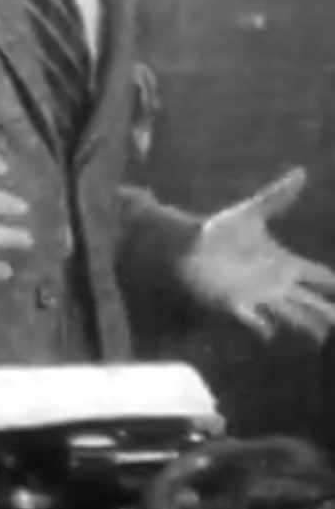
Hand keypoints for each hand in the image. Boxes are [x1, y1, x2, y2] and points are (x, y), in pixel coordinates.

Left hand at [181, 168, 334, 341]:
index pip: (315, 274)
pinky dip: (260, 325)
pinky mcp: (234, 301)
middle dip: (325, 311)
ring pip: (287, 312)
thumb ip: (277, 196)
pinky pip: (251, 318)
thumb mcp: (252, 212)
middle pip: (308, 299)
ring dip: (303, 323)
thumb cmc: (220, 228)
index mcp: (282, 261)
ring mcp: (255, 293)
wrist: (188, 242)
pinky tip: (269, 334)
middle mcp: (272, 280)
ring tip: (320, 337)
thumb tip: (301, 172)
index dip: (330, 280)